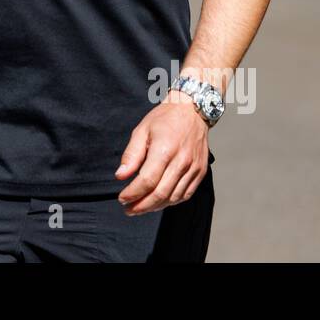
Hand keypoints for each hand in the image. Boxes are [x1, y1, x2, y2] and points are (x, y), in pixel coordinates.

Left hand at [114, 89, 209, 215]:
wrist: (192, 110)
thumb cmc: (164, 119)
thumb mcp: (142, 131)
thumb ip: (131, 155)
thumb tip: (120, 176)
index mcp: (164, 149)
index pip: (147, 181)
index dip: (133, 193)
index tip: (121, 198)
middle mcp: (181, 161)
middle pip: (160, 194)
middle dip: (141, 206)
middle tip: (128, 209)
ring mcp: (193, 168)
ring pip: (173, 197)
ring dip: (155, 207)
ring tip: (140, 207)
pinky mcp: (200, 171)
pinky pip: (186, 194)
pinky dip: (171, 202)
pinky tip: (159, 202)